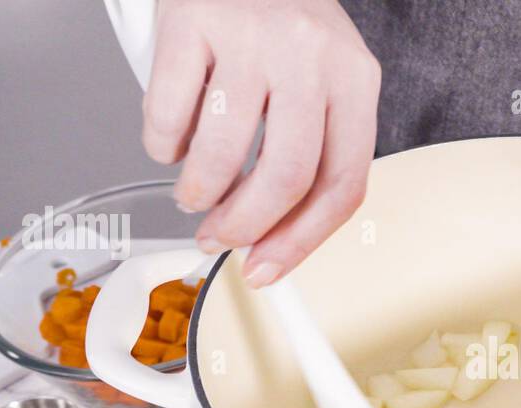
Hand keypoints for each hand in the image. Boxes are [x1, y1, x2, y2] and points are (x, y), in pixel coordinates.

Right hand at [143, 0, 380, 286]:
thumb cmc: (281, 21)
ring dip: (198, 193)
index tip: (267, 269)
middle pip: (286, 178)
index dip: (301, 241)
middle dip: (245, 227)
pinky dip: (163, 146)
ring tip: (193, 192)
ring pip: (222, 154)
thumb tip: (273, 237)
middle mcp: (310, 56)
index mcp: (356, 80)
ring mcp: (251, 37)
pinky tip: (173, 141)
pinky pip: (168, 116)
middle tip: (218, 237)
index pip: (342, 184)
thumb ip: (311, 148)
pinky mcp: (192, 21)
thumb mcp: (323, 78)